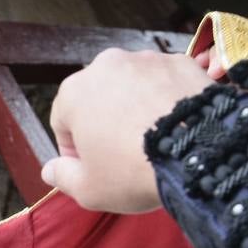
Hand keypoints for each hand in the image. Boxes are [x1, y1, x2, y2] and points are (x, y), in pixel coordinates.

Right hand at [40, 48, 213, 212]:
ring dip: (136, 110)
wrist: (197, 152)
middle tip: (123, 156)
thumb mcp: (87, 189)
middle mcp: (106, 64)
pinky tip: (175, 129)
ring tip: (153, 142)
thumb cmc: (130, 171)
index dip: (74, 151)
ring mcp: (147, 59)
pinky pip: (165, 84)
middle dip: (105, 124)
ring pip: (133, 88)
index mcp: (74, 92)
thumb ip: (62, 177)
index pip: (62, 122)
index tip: (92, 169)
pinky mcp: (181, 61)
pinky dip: (166, 101)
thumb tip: (50, 170)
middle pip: (98, 99)